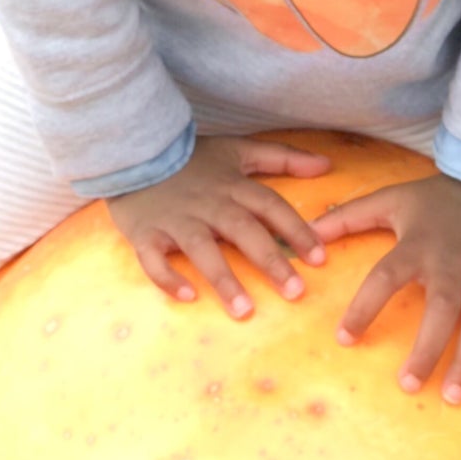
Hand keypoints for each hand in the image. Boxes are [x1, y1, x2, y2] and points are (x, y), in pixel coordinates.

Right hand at [107, 135, 332, 318]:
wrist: (134, 152)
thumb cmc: (192, 158)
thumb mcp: (238, 149)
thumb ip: (282, 157)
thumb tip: (326, 165)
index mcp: (231, 185)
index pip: (270, 206)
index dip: (295, 230)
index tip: (319, 258)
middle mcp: (208, 204)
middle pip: (242, 230)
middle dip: (270, 260)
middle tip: (295, 291)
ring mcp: (175, 220)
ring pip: (201, 249)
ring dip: (223, 278)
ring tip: (245, 310)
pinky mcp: (146, 234)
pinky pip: (154, 259)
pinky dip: (168, 277)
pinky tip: (187, 296)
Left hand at [312, 173, 460, 404]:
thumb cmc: (437, 198)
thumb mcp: (391, 198)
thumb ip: (349, 216)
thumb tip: (308, 232)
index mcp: (418, 244)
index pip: (385, 277)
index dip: (364, 307)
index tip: (344, 338)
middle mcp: (454, 261)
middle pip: (441, 308)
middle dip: (426, 349)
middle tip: (408, 384)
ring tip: (452, 396)